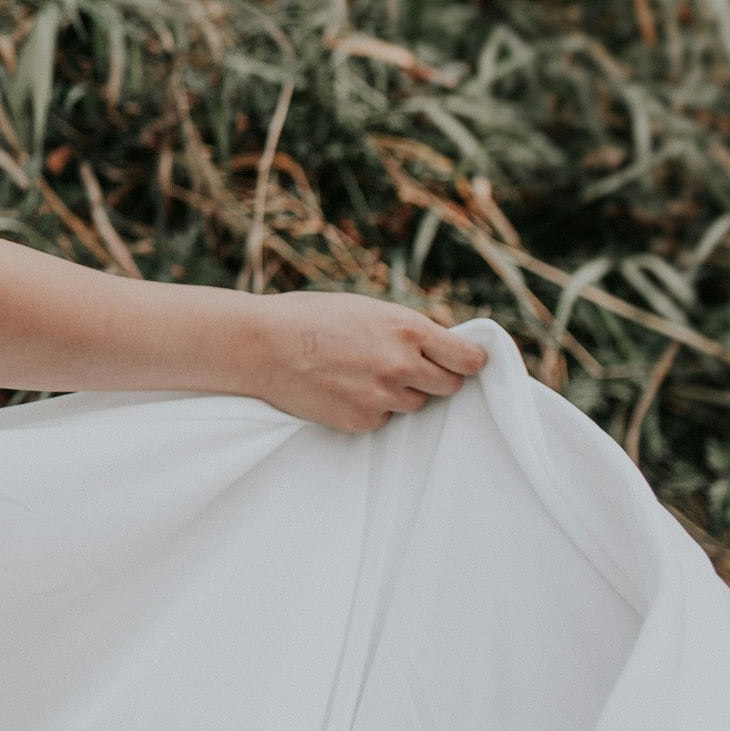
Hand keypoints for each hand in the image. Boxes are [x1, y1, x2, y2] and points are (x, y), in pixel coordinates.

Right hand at [254, 291, 488, 431]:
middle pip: (450, 386)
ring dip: (399, 393)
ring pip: (416, 404)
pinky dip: (370, 408)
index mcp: (407, 329)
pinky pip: (383, 419)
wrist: (260, 344)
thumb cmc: (310, 318)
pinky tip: (342, 390)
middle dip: (434, 378)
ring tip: (361, 375)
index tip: (462, 363)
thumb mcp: (367, 310)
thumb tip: (441, 349)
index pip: (470, 359)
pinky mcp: (361, 421)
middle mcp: (401, 364)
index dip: (468, 361)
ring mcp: (381, 396)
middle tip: (407, 369)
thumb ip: (407, 331)